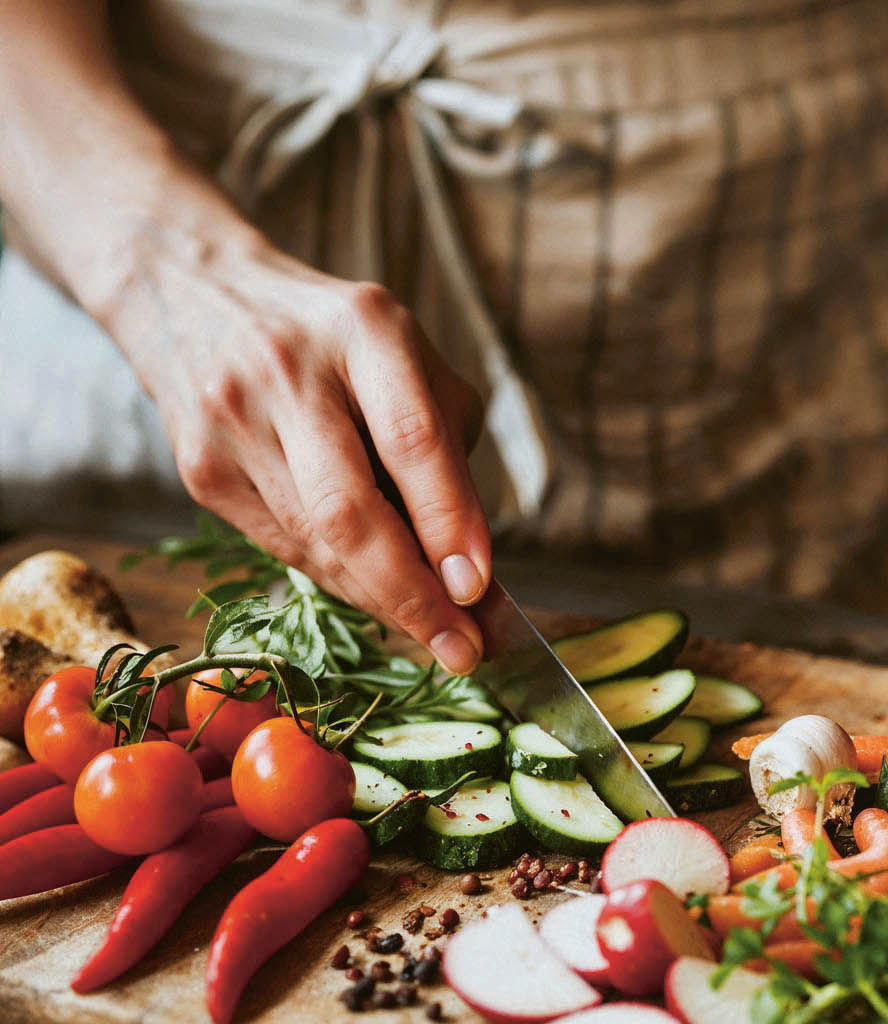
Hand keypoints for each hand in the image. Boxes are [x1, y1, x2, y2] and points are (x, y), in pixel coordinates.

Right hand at [112, 235, 488, 673]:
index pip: (411, 438)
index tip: (478, 588)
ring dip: (381, 601)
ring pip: (316, 543)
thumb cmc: (334, 341)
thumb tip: (469, 567)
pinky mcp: (200, 467)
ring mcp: (234, 422)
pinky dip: (339, 581)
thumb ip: (447, 452)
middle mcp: (289, 373)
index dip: (448, 520)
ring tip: (435, 633)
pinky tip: (377, 595)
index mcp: (363, 329)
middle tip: (462, 650)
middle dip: (411, 595)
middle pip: (350, 510)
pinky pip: (284, 548)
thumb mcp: (410, 361)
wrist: (191, 293)